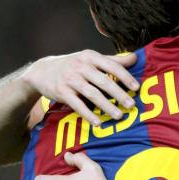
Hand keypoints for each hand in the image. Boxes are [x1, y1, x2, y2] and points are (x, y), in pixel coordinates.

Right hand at [23, 50, 138, 125]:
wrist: (42, 71)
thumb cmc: (72, 66)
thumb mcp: (90, 59)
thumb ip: (112, 60)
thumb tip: (134, 58)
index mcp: (90, 56)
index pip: (112, 66)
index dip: (125, 77)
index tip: (136, 87)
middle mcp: (80, 66)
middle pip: (104, 81)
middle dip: (119, 94)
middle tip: (131, 105)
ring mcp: (70, 79)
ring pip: (92, 94)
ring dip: (107, 106)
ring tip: (119, 116)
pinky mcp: (61, 92)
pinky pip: (77, 105)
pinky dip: (88, 115)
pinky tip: (98, 123)